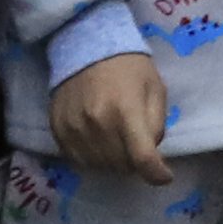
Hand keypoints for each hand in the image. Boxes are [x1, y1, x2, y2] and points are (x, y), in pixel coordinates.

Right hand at [48, 52, 172, 183]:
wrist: (85, 47)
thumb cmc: (128, 67)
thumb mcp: (155, 89)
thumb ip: (156, 124)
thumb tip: (152, 154)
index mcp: (126, 111)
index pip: (142, 157)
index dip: (156, 174)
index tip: (164, 176)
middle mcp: (97, 124)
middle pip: (121, 166)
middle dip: (136, 164)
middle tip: (139, 148)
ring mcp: (74, 129)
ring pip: (100, 167)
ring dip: (115, 163)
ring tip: (120, 143)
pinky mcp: (57, 131)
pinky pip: (78, 161)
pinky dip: (93, 159)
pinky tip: (100, 143)